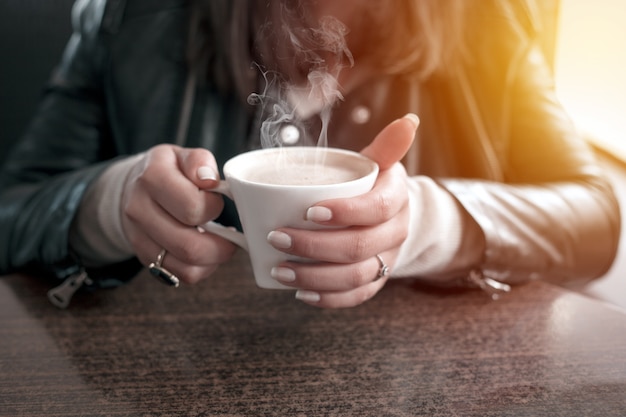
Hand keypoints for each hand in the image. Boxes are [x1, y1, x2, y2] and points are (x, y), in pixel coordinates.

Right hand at [121, 145, 236, 283]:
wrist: (133, 189)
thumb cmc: (168, 172)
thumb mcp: (182, 156)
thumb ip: (200, 162)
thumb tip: (209, 180)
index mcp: (152, 178)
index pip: (192, 207)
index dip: (214, 207)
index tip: (217, 201)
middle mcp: (139, 210)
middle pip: (189, 245)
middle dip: (221, 244)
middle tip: (231, 234)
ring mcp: (139, 238)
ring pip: (186, 266)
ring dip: (214, 259)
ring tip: (220, 243)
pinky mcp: (145, 258)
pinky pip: (181, 275)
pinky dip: (202, 268)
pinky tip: (206, 252)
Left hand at [267, 113, 418, 307]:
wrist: (393, 218)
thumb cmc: (374, 187)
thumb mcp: (380, 164)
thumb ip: (387, 146)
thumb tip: (410, 120)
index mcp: (397, 198)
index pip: (376, 209)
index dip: (344, 212)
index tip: (308, 212)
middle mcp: (396, 232)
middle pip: (358, 247)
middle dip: (314, 246)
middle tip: (276, 237)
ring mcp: (387, 260)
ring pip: (354, 277)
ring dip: (313, 277)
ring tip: (279, 270)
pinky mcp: (376, 280)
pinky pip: (356, 297)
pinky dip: (328, 299)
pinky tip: (301, 294)